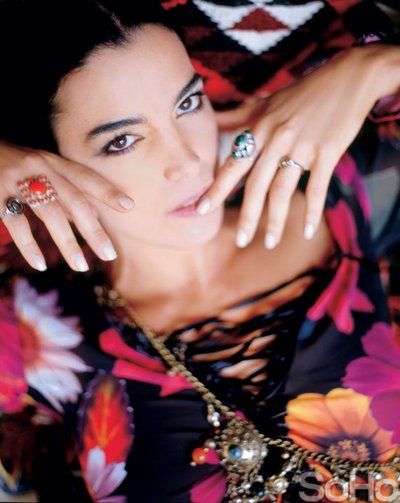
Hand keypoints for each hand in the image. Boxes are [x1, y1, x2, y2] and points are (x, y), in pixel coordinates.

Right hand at [0, 142, 133, 270]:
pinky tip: (41, 264)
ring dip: (67, 243)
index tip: (129, 206)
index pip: (85, 177)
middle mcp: (38, 167)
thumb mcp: (41, 169)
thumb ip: (65, 190)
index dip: (107, 190)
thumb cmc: (14, 165)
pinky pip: (17, 224)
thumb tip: (95, 215)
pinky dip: (29, 246)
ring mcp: (16, 180)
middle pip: (74, 200)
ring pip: (49, 214)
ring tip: (81, 266)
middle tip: (110, 254)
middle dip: (94, 230)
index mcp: (53, 161)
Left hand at [197, 45, 390, 248]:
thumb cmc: (303, 92)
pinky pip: (317, 187)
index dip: (216, 188)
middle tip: (239, 241)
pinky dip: (312, 211)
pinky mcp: (328, 151)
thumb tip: (209, 117)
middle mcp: (276, 138)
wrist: (349, 77)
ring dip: (275, 220)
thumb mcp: (267, 102)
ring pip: (283, 190)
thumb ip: (238, 116)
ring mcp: (302, 145)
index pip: (233, 164)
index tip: (200, 209)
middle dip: (246, 215)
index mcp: (260, 128)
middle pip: (256, 184)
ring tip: (270, 243)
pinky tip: (307, 231)